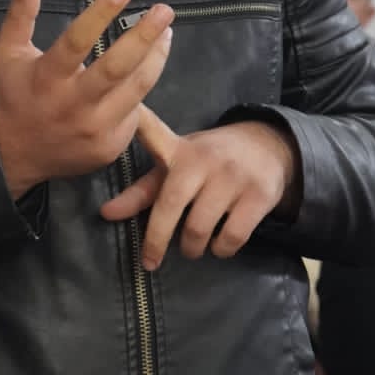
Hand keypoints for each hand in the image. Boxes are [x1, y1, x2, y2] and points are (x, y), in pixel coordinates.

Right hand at [0, 0, 173, 197]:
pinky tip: (145, 69)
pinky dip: (140, 88)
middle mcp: (73, 106)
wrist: (14, 159)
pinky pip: (134, 112)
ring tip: (166, 33)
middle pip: (117, 68)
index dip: (100, 14)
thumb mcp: (7, 55)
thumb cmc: (13, 99)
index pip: (77, 41)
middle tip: (164, 11)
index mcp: (46, 79)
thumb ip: (19, 17)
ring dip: (156, 58)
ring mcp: (95, 130)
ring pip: (136, 89)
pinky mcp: (111, 147)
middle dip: (145, 37)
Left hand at [101, 110, 298, 269]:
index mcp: (179, 150)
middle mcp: (204, 159)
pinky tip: (220, 244)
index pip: (156, 133)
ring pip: (200, 227)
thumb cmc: (210, 162)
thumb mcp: (177, 167)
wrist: (268, 148)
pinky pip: (232, 236)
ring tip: (193, 246)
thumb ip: (141, 193)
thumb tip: (105, 213)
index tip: (130, 115)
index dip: (142, 123)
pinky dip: (222, 249)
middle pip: (171, 203)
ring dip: (192, 247)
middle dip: (156, 240)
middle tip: (152, 259)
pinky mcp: (259, 194)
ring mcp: (233, 175)